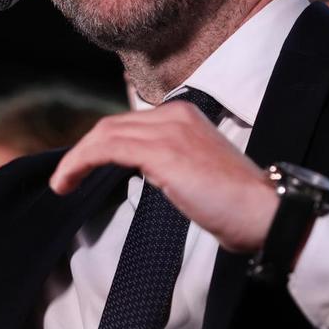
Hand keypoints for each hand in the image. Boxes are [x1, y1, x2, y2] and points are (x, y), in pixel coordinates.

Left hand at [49, 100, 278, 252]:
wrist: (267, 214)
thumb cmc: (238, 206)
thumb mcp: (198, 173)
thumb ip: (170, 164)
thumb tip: (147, 172)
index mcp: (185, 116)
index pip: (129, 124)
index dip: (100, 145)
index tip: (83, 168)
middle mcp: (176, 114)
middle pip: (112, 126)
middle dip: (83, 151)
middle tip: (65, 178)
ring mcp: (169, 130)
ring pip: (104, 135)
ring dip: (75, 159)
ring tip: (62, 184)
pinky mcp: (162, 151)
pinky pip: (106, 148)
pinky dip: (80, 162)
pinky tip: (68, 181)